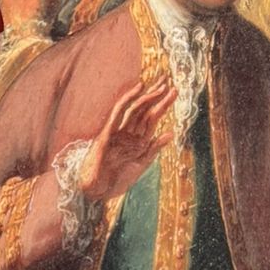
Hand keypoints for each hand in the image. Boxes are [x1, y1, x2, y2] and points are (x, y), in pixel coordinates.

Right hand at [75, 74, 175, 205]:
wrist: (95, 192)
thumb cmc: (114, 181)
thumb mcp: (140, 165)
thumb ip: (153, 149)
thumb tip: (170, 133)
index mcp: (136, 141)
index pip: (151, 118)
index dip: (162, 104)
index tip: (174, 90)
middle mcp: (128, 133)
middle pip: (144, 110)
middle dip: (156, 94)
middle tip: (168, 77)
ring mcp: (117, 132)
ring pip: (135, 109)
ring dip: (148, 96)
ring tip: (162, 83)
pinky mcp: (107, 133)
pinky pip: (118, 112)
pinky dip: (128, 100)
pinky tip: (138, 88)